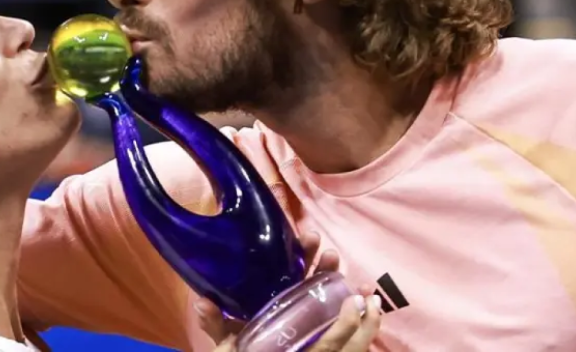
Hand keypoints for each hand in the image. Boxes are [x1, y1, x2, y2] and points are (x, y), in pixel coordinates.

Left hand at [195, 231, 380, 346]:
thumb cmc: (243, 347)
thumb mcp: (228, 338)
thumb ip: (217, 323)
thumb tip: (203, 302)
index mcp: (273, 292)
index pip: (286, 264)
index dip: (297, 249)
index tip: (305, 234)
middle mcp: (295, 297)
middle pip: (310, 271)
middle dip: (317, 255)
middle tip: (319, 243)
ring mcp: (311, 312)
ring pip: (328, 287)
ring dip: (334, 272)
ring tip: (335, 261)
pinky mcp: (324, 330)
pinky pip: (349, 316)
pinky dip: (363, 303)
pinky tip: (372, 295)